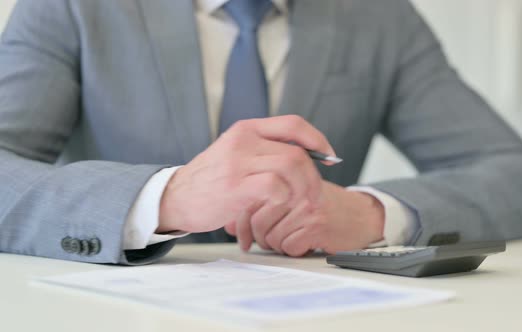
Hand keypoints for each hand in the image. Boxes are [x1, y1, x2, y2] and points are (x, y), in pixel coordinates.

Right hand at [157, 115, 336, 233]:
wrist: (175, 197)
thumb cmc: (211, 180)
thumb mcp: (236, 154)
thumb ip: (264, 150)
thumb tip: (305, 157)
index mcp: (247, 129)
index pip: (293, 124)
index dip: (318, 140)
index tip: (329, 157)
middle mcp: (244, 140)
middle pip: (298, 152)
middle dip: (314, 177)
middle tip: (315, 195)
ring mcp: (239, 162)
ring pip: (292, 167)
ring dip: (303, 190)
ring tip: (299, 206)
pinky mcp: (236, 186)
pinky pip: (277, 188)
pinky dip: (285, 200)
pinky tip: (278, 209)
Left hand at [225, 181, 384, 255]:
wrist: (359, 215)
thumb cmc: (320, 206)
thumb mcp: (288, 199)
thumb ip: (258, 207)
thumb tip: (229, 225)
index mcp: (284, 175)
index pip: (249, 199)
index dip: (241, 222)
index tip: (242, 235)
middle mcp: (294, 187)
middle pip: (257, 220)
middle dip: (258, 236)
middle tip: (266, 240)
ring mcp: (306, 205)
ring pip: (270, 236)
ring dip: (276, 244)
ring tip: (287, 239)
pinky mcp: (316, 224)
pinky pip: (287, 246)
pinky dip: (292, 250)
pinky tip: (302, 243)